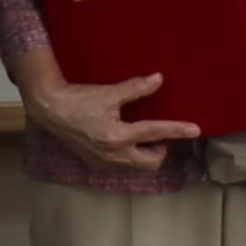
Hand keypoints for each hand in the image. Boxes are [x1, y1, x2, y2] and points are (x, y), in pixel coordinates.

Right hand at [16, 64, 203, 175]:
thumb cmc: (78, 99)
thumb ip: (135, 89)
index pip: (156, 132)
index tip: (195, 129)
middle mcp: (114, 155)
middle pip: (152, 162)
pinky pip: (123, 166)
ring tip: (140, 136)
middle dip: (160, 150)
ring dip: (145, 154)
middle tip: (157, 134)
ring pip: (138, 166)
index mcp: (118, 136)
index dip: (177, 129)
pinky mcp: (97, 164)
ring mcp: (105, 162)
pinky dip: (130, 156)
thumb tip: (159, 79)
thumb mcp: (108, 92)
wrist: (50, 110)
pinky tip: (123, 141)